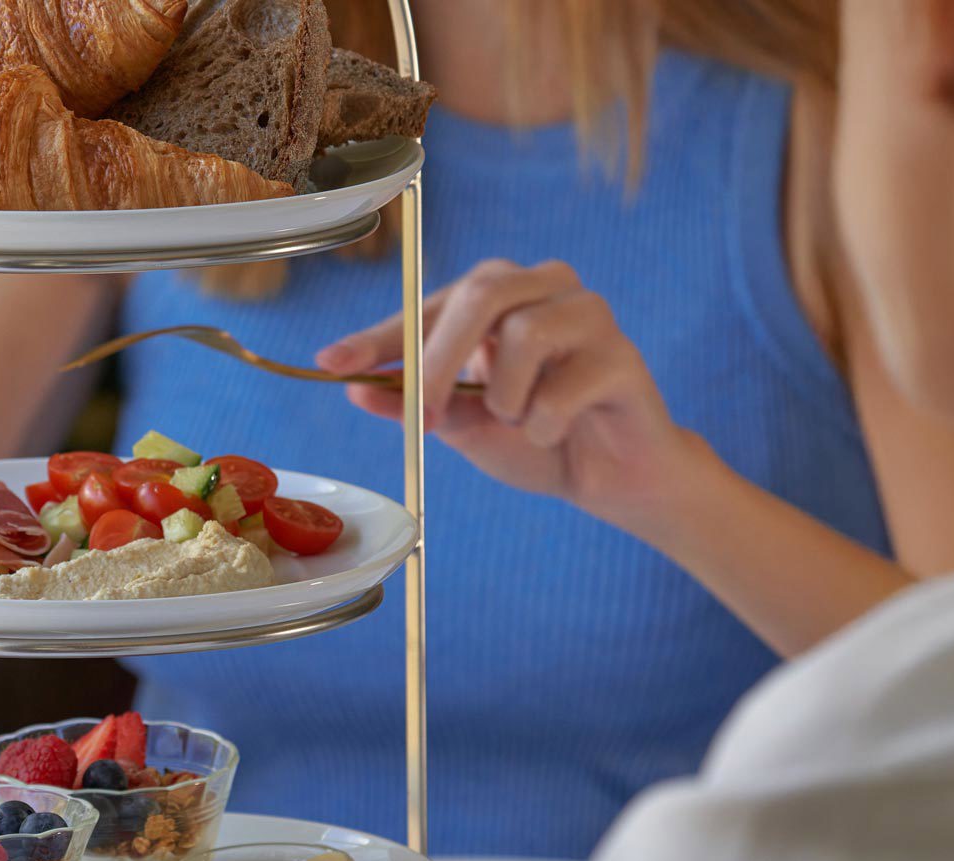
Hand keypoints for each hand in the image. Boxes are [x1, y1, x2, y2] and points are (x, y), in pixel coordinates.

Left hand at [317, 259, 714, 534]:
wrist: (611, 480)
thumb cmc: (538, 440)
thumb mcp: (462, 425)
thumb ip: (414, 404)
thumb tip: (353, 388)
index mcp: (501, 295)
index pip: (431, 304)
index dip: (380, 336)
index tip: (332, 362)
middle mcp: (546, 287)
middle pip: (483, 293)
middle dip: (440, 357)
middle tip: (426, 415)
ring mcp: (589, 314)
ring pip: (524, 338)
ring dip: (507, 400)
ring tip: (521, 422)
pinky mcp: (622, 355)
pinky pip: (560, 391)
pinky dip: (543, 427)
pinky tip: (557, 434)